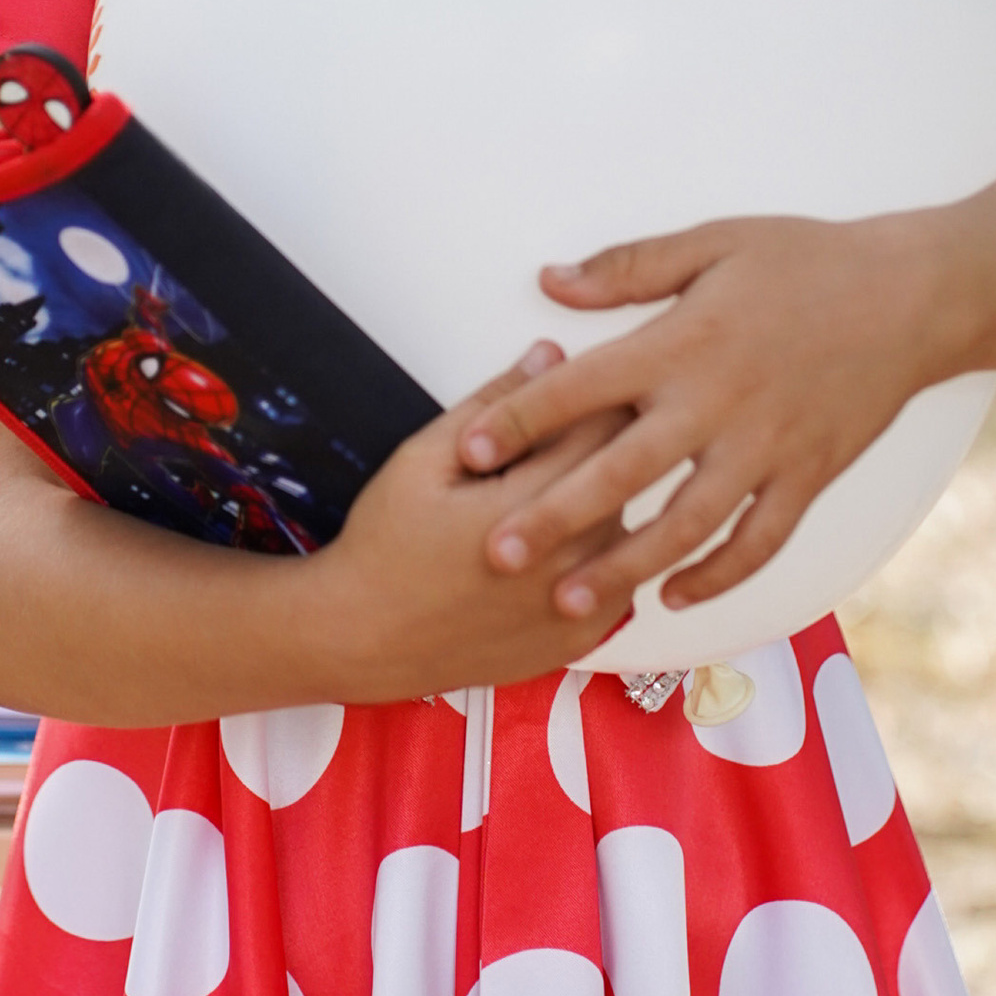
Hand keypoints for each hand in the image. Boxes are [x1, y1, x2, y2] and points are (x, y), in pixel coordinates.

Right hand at [310, 345, 638, 701]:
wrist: (365, 640)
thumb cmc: (385, 547)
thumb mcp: (423, 459)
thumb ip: (494, 404)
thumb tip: (549, 354)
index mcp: (537, 503)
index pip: (608, 424)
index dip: (594, 399)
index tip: (577, 394)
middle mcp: (575, 558)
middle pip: (629, 475)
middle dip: (602, 449)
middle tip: (557, 445)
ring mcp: (585, 605)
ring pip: (630, 529)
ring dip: (604, 505)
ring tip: (553, 500)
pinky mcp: (584, 639)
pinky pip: (620, 580)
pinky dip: (600, 557)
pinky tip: (557, 548)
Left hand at [455, 212, 951, 649]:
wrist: (915, 295)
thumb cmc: (808, 261)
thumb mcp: (714, 243)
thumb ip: (629, 267)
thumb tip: (552, 282)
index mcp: (683, 343)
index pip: (583, 387)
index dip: (521, 419)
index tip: (468, 452)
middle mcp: (718, 404)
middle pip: (620, 474)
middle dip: (552, 518)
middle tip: (494, 556)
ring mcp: (766, 450)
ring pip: (683, 525)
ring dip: (623, 567)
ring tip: (568, 603)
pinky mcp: (808, 478)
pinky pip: (757, 542)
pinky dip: (715, 574)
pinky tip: (674, 596)